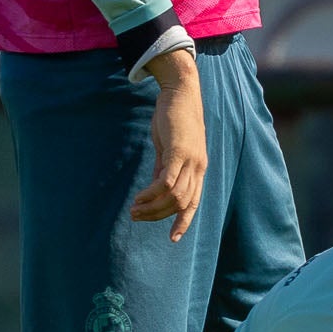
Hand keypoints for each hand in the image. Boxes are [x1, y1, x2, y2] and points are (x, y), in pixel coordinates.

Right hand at [130, 48, 206, 240]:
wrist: (181, 93)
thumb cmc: (175, 120)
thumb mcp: (170, 148)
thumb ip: (165, 167)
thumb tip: (157, 187)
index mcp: (198, 169)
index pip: (194, 203)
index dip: (183, 222)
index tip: (173, 238)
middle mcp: (198, 167)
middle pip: (181, 203)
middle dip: (158, 216)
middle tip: (136, 217)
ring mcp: (190, 160)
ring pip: (173, 196)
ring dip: (151, 207)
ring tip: (134, 210)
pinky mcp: (178, 151)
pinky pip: (165, 181)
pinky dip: (151, 194)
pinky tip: (138, 197)